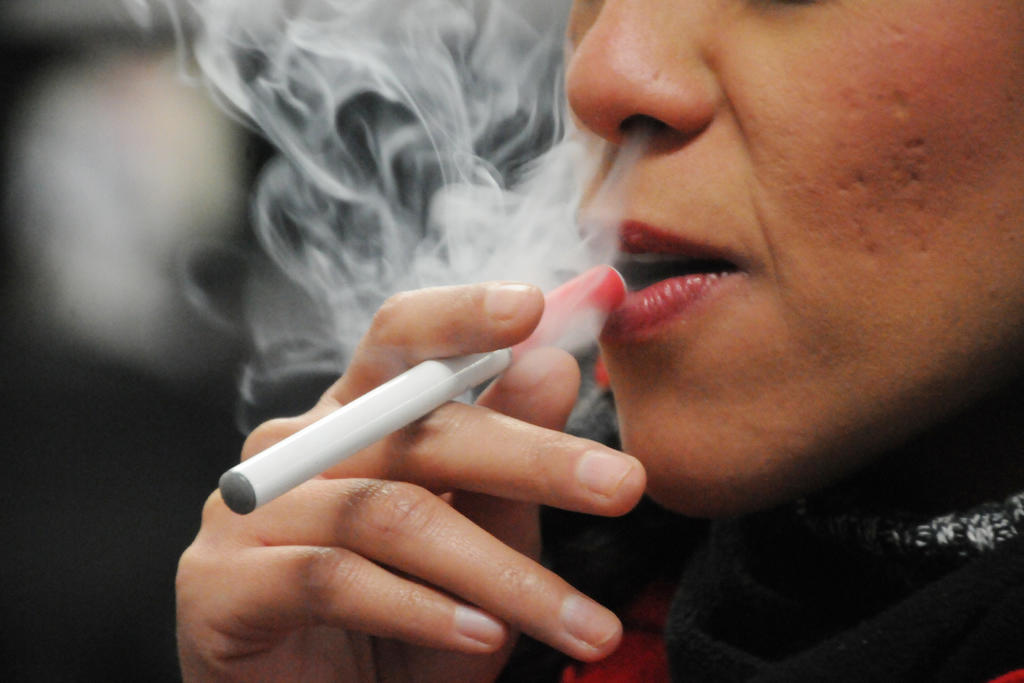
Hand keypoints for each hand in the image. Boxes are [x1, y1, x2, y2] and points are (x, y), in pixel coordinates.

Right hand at [175, 282, 646, 681]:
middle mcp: (297, 447)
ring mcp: (251, 510)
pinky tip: (482, 637)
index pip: (400, 340)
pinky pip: (334, 578)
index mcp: (355, 417)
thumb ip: (508, 465)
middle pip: (414, 426)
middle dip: (530, 457)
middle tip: (623, 484)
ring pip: (391, 513)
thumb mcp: (479, 546)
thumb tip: (553, 363)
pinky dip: (421, 610)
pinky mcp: (221, 583)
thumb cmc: (408, 629)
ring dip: (498, 572)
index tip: (534, 308)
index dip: (461, 315)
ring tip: (578, 621)